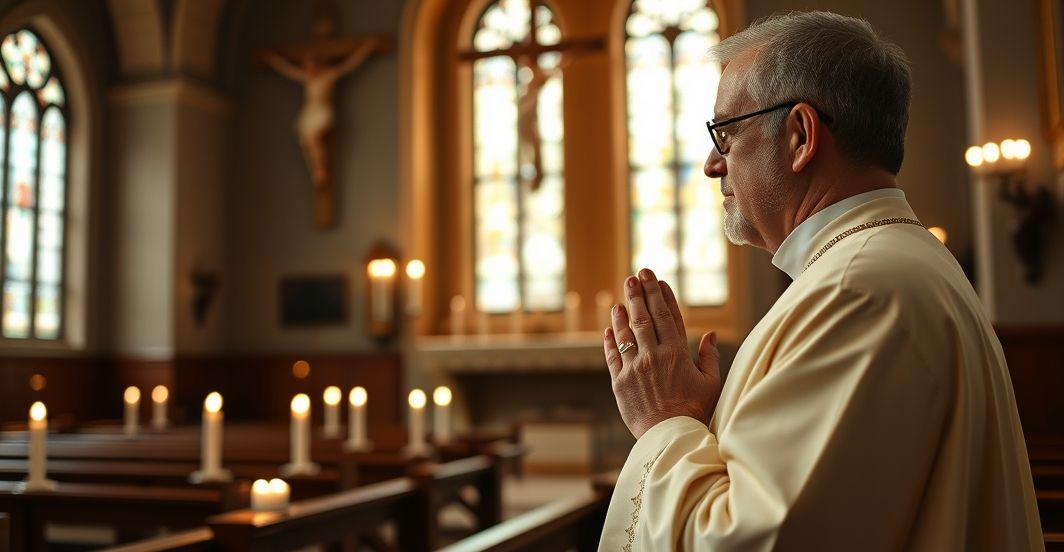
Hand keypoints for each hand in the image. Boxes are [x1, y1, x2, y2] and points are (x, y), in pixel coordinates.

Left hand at [603, 268, 721, 438]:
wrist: (670, 439)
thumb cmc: (695, 413)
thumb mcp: (711, 384)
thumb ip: (710, 357)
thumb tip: (710, 333)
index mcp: (677, 355)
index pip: (669, 316)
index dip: (662, 296)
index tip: (657, 280)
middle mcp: (654, 357)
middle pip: (645, 317)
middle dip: (640, 293)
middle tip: (636, 275)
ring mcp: (634, 368)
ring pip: (626, 333)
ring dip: (622, 313)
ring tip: (620, 297)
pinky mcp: (619, 382)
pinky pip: (612, 356)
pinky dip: (609, 340)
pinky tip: (608, 328)